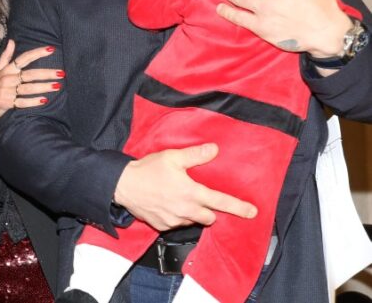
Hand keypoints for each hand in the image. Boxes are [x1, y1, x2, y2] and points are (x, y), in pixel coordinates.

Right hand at [0, 40, 60, 134]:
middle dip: (46, 73)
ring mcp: (6, 90)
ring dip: (43, 87)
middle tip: (61, 73)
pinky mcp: (6, 102)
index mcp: (7, 69)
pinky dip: (33, 102)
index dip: (37, 53)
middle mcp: (7, 78)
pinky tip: (44, 100)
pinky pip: (22, 102)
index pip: (24, 58)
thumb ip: (6, 56)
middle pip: (30, 74)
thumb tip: (12, 41)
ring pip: (28, 88)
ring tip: (57, 86)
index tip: (51, 49)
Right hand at [114, 143, 256, 230]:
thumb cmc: (147, 170)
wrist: (122, 185)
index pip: (221, 202)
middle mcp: (185, 210)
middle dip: (209, 211)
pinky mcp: (162, 226)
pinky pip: (176, 224)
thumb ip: (195, 155)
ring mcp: (173, 220)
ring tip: (179, 200)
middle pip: (209, 218)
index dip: (239, 207)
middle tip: (200, 199)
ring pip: (192, 221)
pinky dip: (176, 217)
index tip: (252, 212)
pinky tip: (166, 205)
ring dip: (191, 214)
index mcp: (191, 193)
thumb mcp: (172, 157)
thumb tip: (214, 149)